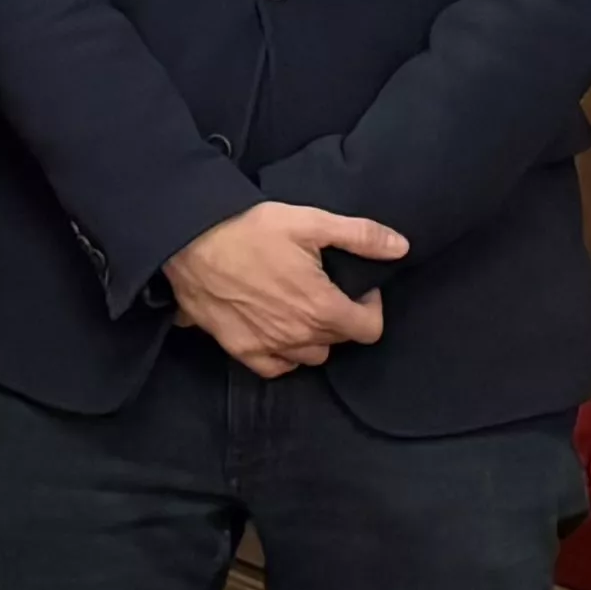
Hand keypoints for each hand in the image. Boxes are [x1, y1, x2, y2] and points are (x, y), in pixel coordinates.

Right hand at [165, 200, 406, 375]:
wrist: (189, 241)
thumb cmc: (251, 229)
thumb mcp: (311, 222)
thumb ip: (361, 236)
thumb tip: (401, 247)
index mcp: (322, 308)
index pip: (368, 330)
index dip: (370, 308)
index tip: (357, 288)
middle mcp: (299, 335)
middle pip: (339, 341)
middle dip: (341, 318)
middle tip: (325, 291)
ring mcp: (268, 346)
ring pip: (310, 356)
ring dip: (314, 338)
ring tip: (302, 311)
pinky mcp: (239, 349)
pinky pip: (275, 367)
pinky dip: (283, 355)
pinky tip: (278, 333)